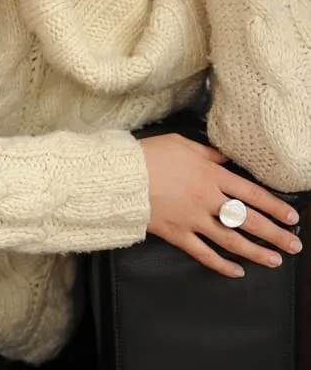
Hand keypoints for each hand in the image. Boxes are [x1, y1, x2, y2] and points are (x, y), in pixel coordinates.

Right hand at [140, 134, 301, 277]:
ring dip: (255, 252)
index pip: (251, 192)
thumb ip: (208, 153)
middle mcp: (207, 199)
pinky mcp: (177, 234)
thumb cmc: (150, 155)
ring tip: (274, 260)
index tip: (291, 216)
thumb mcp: (182, 144)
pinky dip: (221, 264)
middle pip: (247, 219)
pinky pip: (203, 253)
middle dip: (274, 234)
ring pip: (231, 240)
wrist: (122, 177)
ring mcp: (193, 219)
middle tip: (294, 245)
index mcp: (210, 174)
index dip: (274, 205)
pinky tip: (236, 271)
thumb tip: (226, 157)